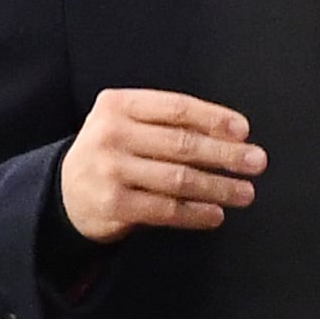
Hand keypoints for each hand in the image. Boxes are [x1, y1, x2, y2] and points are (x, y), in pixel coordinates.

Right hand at [59, 89, 266, 243]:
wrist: (62, 192)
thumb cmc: (112, 151)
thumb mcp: (128, 122)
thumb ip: (168, 121)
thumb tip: (232, 133)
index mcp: (119, 104)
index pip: (177, 108)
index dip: (214, 119)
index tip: (243, 131)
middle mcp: (112, 134)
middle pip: (181, 144)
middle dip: (225, 154)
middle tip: (256, 162)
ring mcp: (111, 171)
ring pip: (178, 179)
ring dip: (218, 187)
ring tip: (245, 192)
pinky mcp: (113, 205)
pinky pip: (165, 209)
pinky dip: (195, 213)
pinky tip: (216, 214)